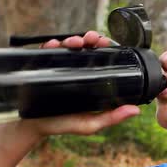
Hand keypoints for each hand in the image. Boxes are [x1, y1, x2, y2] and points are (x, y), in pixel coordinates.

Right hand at [21, 31, 139, 137]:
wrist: (31, 127)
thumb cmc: (62, 124)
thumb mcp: (90, 124)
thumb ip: (112, 118)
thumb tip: (136, 111)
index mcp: (91, 80)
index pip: (101, 59)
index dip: (105, 48)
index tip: (106, 43)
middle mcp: (76, 71)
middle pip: (86, 49)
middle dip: (90, 39)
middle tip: (92, 39)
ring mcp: (59, 68)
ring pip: (68, 47)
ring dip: (72, 40)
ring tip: (75, 42)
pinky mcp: (42, 67)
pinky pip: (46, 52)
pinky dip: (50, 45)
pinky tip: (53, 45)